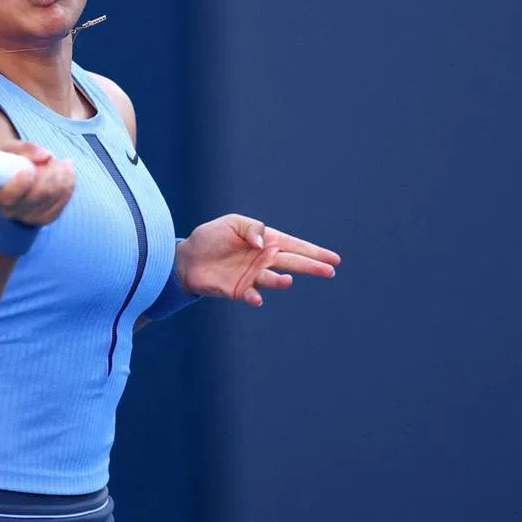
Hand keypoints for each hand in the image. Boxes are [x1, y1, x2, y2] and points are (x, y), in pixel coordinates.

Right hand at [0, 141, 74, 225]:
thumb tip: (47, 155)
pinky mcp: (48, 217)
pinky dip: (69, 180)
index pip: (9, 196)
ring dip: (61, 172)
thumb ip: (25, 149)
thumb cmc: (8, 161)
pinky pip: (65, 197)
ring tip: (55, 162)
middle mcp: (11, 211)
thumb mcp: (9, 149)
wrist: (13, 179)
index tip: (28, 170)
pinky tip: (65, 169)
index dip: (20, 184)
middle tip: (49, 158)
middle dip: (50, 170)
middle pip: (40, 193)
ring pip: (56, 194)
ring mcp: (31, 217)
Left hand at [176, 214, 340, 306]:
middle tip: (329, 271)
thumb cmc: (212, 237)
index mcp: (266, 242)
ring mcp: (253, 276)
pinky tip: (257, 298)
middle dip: (312, 267)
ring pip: (273, 279)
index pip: (295, 246)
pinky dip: (255, 297)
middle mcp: (264, 260)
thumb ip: (251, 229)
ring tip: (287, 280)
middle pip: (293, 263)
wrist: (187, 258)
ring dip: (280, 281)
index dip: (315, 252)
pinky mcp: (239, 290)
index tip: (333, 259)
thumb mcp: (232, 223)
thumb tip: (261, 244)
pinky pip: (251, 295)